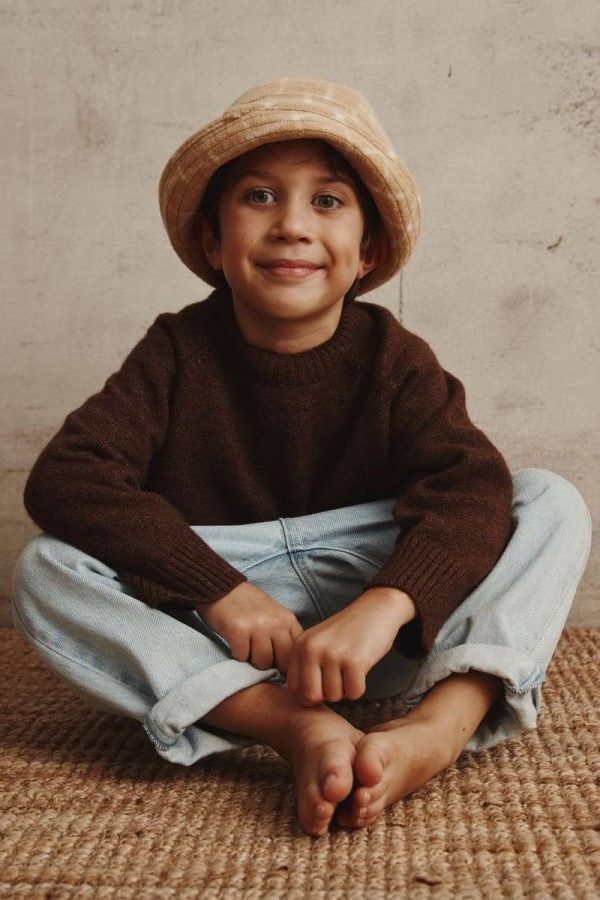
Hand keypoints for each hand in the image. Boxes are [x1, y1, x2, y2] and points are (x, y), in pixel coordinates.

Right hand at [197, 581, 303, 674]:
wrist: (223, 588)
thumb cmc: (250, 607)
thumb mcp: (275, 616)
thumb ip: (285, 637)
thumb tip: (291, 667)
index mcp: (288, 620)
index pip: (297, 653)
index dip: (289, 665)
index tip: (279, 667)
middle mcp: (276, 623)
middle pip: (282, 661)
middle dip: (272, 665)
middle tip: (260, 658)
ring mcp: (258, 626)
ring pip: (262, 662)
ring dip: (253, 660)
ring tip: (247, 648)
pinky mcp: (238, 630)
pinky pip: (242, 657)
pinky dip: (238, 654)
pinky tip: (236, 643)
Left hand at [285, 588, 414, 705]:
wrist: (375, 610)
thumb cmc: (347, 632)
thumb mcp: (318, 642)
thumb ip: (306, 668)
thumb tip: (303, 702)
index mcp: (300, 645)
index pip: (294, 688)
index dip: (310, 692)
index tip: (323, 682)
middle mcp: (312, 649)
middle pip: (312, 696)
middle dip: (327, 694)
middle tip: (338, 677)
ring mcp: (333, 654)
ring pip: (334, 696)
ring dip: (345, 689)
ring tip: (349, 668)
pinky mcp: (355, 662)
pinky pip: (354, 693)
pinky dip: (360, 687)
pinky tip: (361, 669)